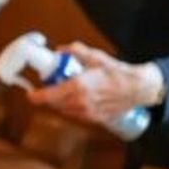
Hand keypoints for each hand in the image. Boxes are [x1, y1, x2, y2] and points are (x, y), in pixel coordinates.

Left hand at [26, 42, 162, 125]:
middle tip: (52, 85)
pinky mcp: (95, 118)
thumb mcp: (95, 57)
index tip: (30, 94)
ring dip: (61, 102)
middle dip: (50, 95)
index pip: (48, 96)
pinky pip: (76, 115)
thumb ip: (74, 51)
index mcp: (77, 86)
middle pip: (54, 103)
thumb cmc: (117, 72)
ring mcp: (88, 112)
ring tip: (67, 90)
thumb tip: (59, 50)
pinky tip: (78, 98)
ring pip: (64, 110)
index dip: (35, 96)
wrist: (138, 88)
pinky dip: (72, 108)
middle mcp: (80, 102)